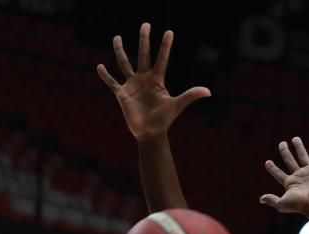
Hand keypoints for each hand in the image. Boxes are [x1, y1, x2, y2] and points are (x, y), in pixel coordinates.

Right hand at [97, 22, 210, 141]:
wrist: (150, 133)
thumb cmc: (164, 120)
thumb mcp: (177, 105)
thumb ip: (191, 95)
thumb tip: (209, 91)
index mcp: (157, 80)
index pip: (162, 59)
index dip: (165, 46)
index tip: (169, 31)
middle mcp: (144, 79)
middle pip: (143, 54)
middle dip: (144, 39)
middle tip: (145, 24)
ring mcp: (132, 85)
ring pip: (124, 63)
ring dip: (120, 50)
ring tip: (117, 37)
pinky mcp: (122, 94)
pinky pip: (112, 82)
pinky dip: (105, 76)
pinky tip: (99, 66)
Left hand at [260, 137, 308, 214]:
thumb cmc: (299, 205)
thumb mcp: (282, 203)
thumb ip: (272, 200)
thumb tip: (261, 199)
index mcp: (290, 183)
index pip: (278, 174)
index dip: (272, 169)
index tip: (267, 162)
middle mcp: (299, 176)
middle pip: (290, 161)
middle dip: (285, 152)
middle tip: (282, 143)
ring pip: (303, 156)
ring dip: (299, 147)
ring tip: (295, 138)